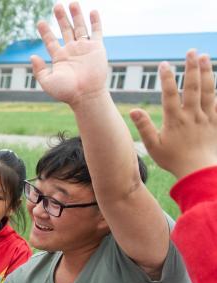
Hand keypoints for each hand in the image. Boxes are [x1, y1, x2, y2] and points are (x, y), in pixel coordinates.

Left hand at [31, 3, 108, 104]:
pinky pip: (96, 32)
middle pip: (65, 30)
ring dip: (76, 15)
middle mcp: (71, 51)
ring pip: (80, 27)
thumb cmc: (66, 92)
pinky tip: (92, 11)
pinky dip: (95, 21)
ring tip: (72, 3)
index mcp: (59, 58)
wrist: (85, 95)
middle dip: (61, 18)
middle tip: (56, 5)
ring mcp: (84, 48)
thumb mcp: (47, 81)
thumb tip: (32, 56)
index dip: (45, 31)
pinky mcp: (97, 48)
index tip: (40, 22)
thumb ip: (39, 70)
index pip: (51, 41)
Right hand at [131, 51, 216, 179]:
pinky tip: (215, 80)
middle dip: (191, 67)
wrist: (199, 171)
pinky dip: (216, 90)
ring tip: (205, 57)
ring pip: (208, 90)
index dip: (167, 78)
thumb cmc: (173, 160)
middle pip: (192, 87)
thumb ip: (144, 127)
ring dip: (206, 72)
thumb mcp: (153, 146)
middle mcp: (192, 115)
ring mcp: (207, 117)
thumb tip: (133, 110)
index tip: (164, 64)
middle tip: (191, 52)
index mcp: (175, 120)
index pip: (170, 94)